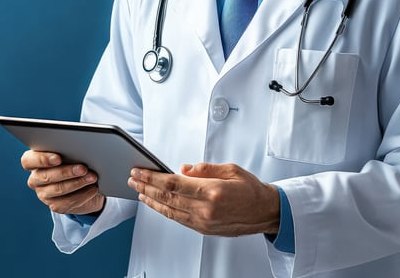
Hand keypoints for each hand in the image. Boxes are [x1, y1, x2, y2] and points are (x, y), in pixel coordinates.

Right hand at [21, 150, 104, 214]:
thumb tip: (78, 148)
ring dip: (77, 183)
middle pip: (46, 176)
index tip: (58, 158)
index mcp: (33, 161)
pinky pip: (68, 202)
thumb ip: (67, 148)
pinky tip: (93, 188)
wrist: (83, 182)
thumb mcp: (68, 152)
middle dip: (66, 172)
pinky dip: (83, 195)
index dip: (42, 159)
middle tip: (83, 168)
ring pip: (58, 189)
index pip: (28, 161)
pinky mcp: (55, 206)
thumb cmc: (73, 160)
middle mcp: (36, 178)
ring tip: (92, 177)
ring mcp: (44, 194)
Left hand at [127, 163, 279, 235]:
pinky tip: (155, 203)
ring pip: (169, 210)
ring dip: (151, 200)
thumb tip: (183, 169)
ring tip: (138, 190)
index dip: (152, 177)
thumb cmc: (251, 189)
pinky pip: (178, 219)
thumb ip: (204, 168)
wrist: (266, 212)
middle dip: (146, 186)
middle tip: (132, 178)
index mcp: (212, 191)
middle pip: (167, 197)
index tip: (139, 171)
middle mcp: (206, 209)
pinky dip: (163, 210)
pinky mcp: (204, 229)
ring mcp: (204, 222)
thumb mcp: (230, 169)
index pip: (173, 183)